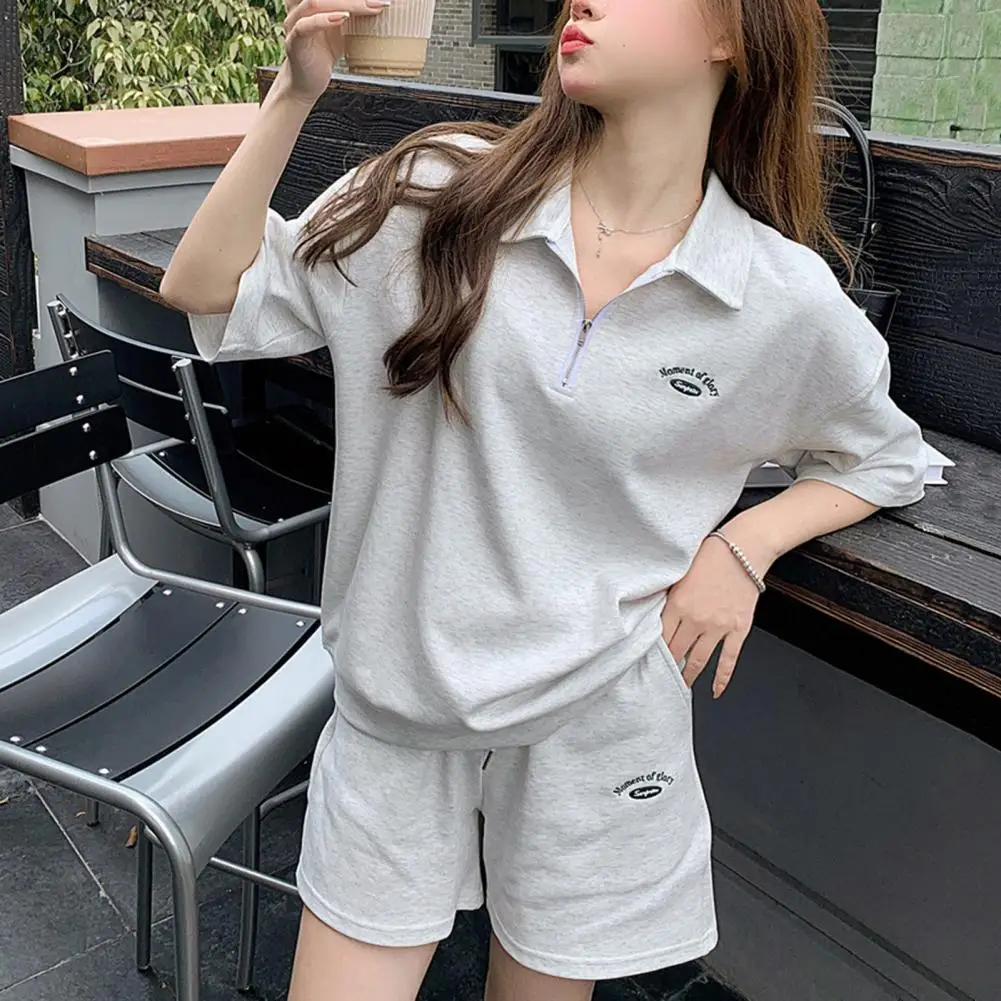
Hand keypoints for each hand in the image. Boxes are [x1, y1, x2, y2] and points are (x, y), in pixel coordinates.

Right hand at [281, 0, 390, 104]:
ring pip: (316, 3)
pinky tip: (343, 18)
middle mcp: (299, 7)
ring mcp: (295, 22)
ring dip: (347, 4)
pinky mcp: (295, 41)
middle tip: (379, 2)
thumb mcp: (341, 31)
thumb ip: (353, 17)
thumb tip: (378, 7)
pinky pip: (306, 25)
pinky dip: (325, 20)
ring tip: (369, 7)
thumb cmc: (322, 55)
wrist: (305, 82)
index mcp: (311, 3)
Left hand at [660, 534, 762, 697]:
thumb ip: (667, 597)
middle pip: (676, 652)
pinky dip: (722, 678)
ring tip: (680, 686)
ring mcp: (718, 627)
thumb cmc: (710, 555)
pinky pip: (729, 660)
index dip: (652, 651)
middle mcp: (696, 620)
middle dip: (666, 667)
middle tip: (659, 677)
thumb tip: (653, 615)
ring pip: (698, 661)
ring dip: (688, 676)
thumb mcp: (678, 574)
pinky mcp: (738, 629)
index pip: (659, 637)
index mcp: (678, 605)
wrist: (743, 549)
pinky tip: (715, 691)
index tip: (645, 661)